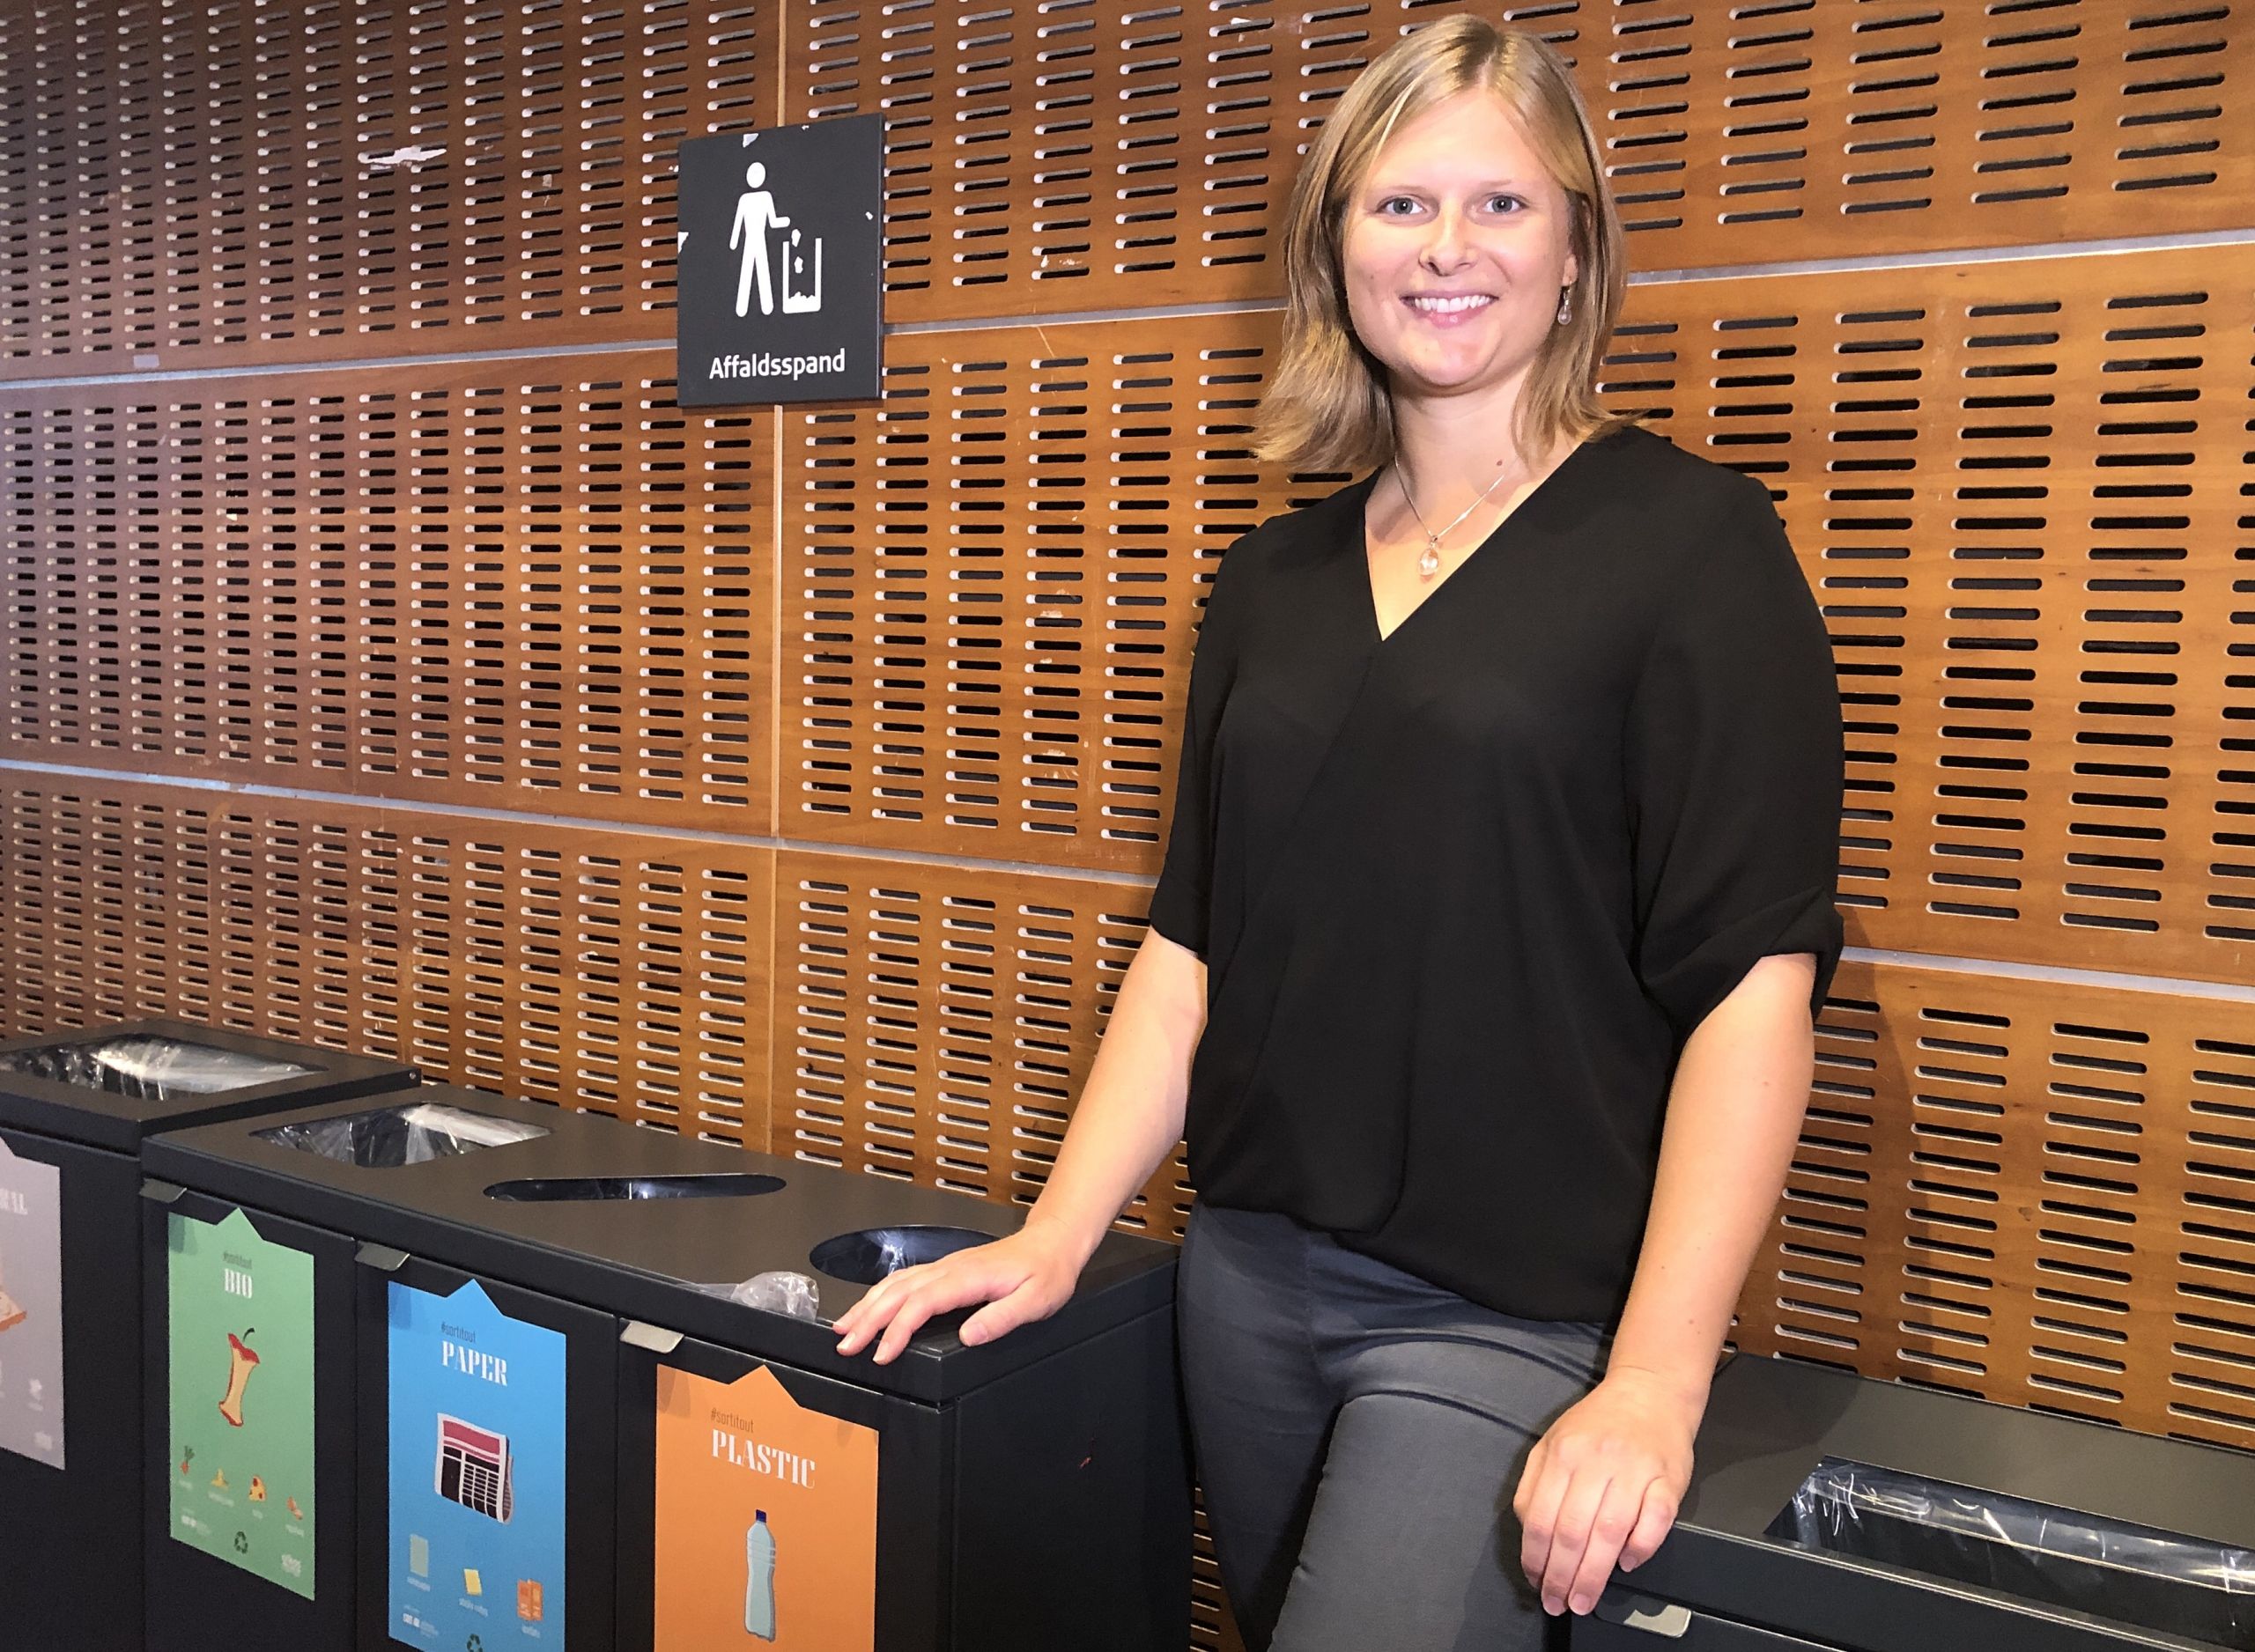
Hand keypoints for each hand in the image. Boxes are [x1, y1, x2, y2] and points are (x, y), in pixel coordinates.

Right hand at [830, 1224, 1083, 1365]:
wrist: (1053, 1243)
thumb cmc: (1046, 1272)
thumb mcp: (1036, 1300)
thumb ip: (1001, 1318)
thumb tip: (968, 1336)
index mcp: (968, 1277)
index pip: (922, 1303)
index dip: (897, 1329)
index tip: (882, 1353)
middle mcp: (950, 1268)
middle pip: (898, 1292)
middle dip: (867, 1319)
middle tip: (845, 1345)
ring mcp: (946, 1266)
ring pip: (896, 1283)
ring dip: (867, 1305)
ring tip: (844, 1328)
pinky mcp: (946, 1269)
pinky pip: (905, 1279)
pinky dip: (881, 1293)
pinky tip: (871, 1305)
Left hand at [1513, 1367, 1700, 1616]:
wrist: (1650, 1392)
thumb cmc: (1599, 1424)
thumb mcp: (1552, 1443)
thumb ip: (1535, 1485)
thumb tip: (1530, 1533)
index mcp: (1562, 1453)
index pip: (1541, 1519)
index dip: (1536, 1559)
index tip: (1536, 1583)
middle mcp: (1597, 1461)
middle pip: (1573, 1532)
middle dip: (1562, 1577)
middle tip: (1558, 1602)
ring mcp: (1635, 1470)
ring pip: (1610, 1533)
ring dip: (1594, 1575)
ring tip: (1584, 1599)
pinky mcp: (1668, 1479)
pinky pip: (1655, 1522)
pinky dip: (1640, 1549)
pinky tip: (1626, 1564)